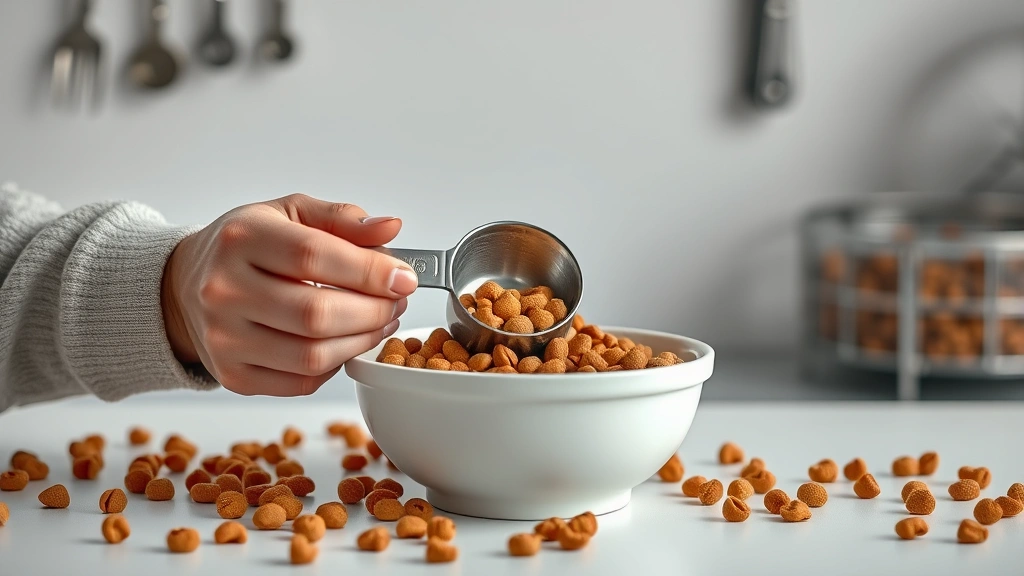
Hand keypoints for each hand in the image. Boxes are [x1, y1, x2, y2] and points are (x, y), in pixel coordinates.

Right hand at [161, 194, 416, 395]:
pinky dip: (336, 364)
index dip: (370, 271)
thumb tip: (390, 229)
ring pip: (313, 355)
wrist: (185, 285)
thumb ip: (342, 219)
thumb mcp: (290, 213)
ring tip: (381, 320)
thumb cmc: (247, 246)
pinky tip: (346, 341)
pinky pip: (303, 382)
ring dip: (363, 340)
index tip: (404, 277)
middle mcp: (224, 290)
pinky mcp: (233, 376)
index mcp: (242, 238)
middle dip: (374, 310)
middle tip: (397, 301)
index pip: (314, 257)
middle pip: (317, 314)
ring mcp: (224, 338)